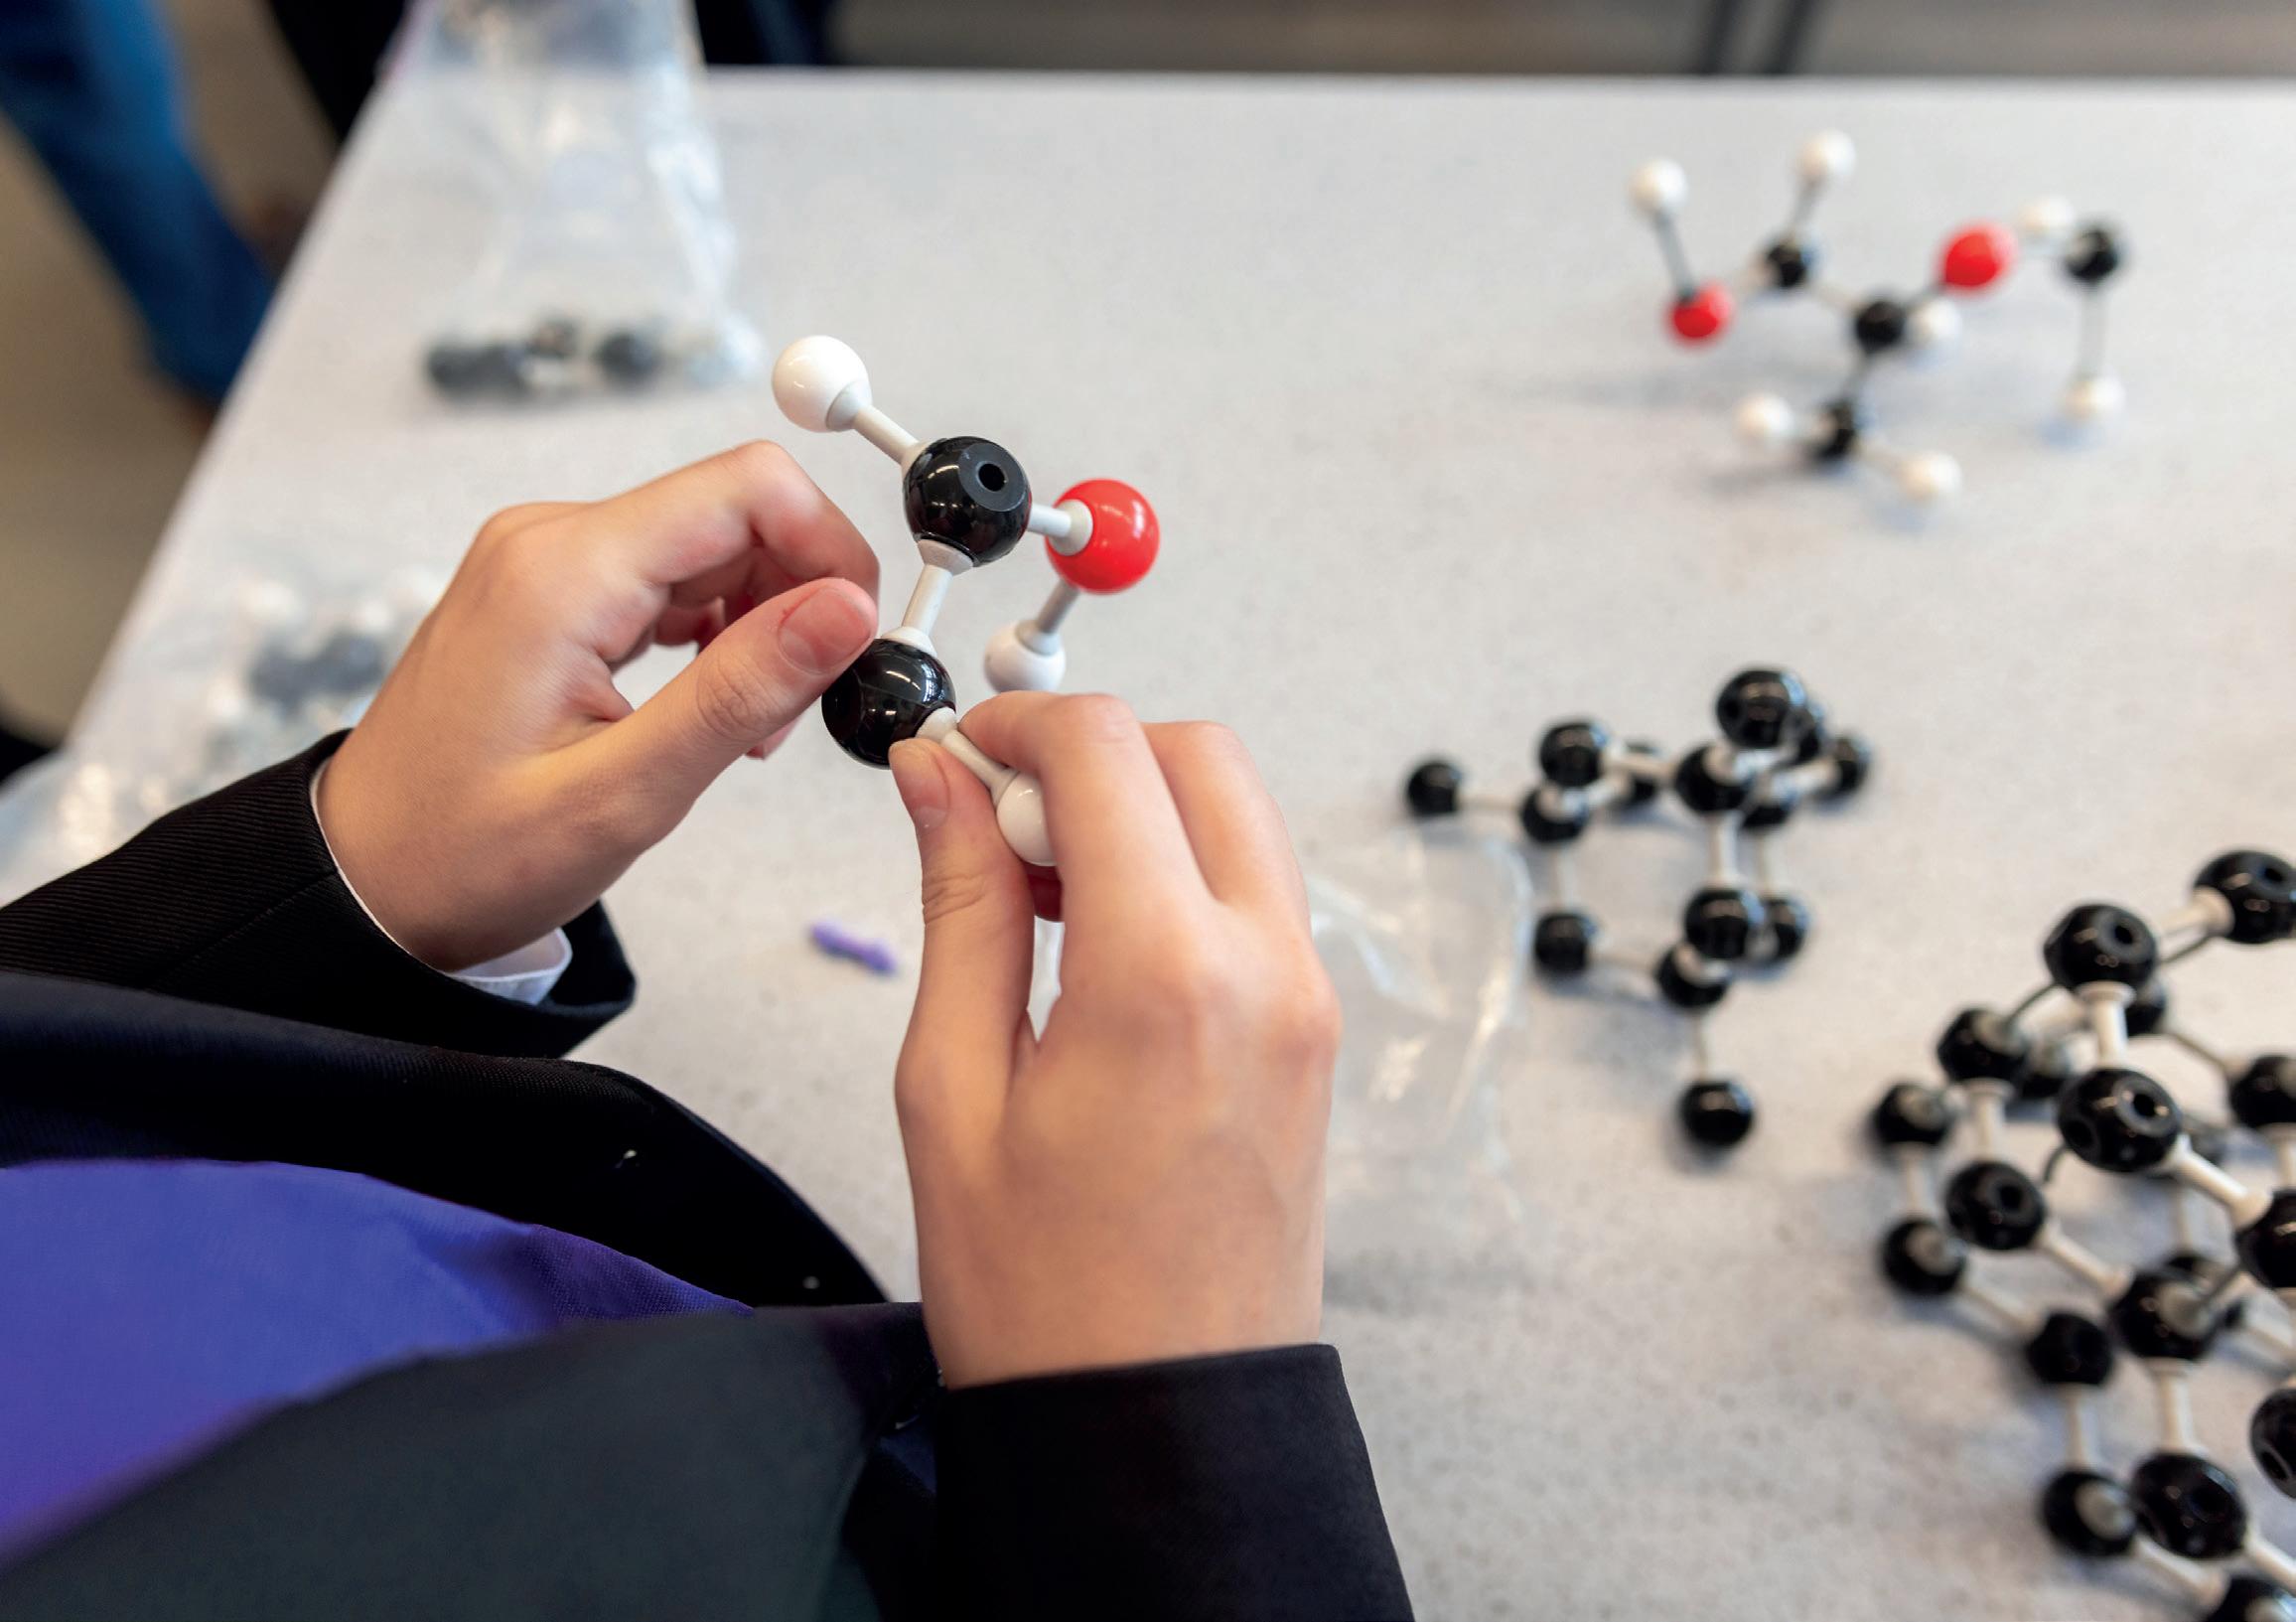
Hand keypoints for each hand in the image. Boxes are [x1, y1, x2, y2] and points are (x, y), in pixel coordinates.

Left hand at [319, 443, 878, 969]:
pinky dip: (718, 631)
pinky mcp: (551, 589)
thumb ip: (744, 690)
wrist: (364, 881)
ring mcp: (546, 560)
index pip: (748, 485)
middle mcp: (551, 541)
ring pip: (713, 544)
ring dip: (763, 622)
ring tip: (747, 728)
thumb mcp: (625, 792)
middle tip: (796, 710)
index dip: (828, 547)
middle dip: (800, 597)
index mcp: (563, 573)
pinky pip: (670, 575)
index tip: (857, 636)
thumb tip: (849, 610)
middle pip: (737, 508)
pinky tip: (711, 706)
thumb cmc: (466, 854)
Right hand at [886, 695, 1339, 1386]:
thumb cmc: (1045, 1297)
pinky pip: (1255, 892)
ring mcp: (1306, 1000)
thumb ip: (958, 907)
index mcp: (1165, 975)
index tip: (956, 754)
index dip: (1017, 724)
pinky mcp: (1313, 1033)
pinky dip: (1180, 870)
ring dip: (1141, 807)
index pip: (1106, 750)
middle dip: (1092, 750)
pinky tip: (1096, 943)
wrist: (1160, 1425)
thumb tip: (940, 778)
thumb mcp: (952, 1091)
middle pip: (1197, 754)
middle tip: (994, 821)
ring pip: (1238, 814)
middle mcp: (1264, 967)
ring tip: (1036, 897)